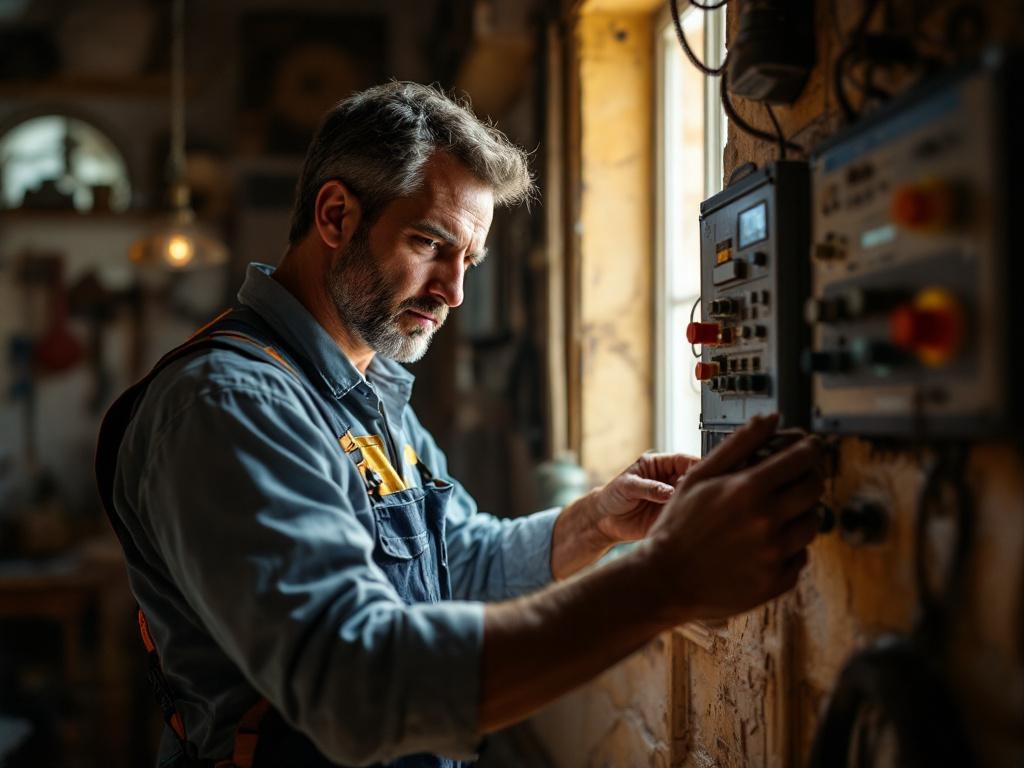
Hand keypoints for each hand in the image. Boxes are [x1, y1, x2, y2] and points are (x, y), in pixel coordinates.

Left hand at [590, 452, 699, 544]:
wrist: (603, 519)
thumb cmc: (613, 495)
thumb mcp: (627, 486)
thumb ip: (649, 488)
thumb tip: (670, 492)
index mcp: (659, 465)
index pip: (684, 461)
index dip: (697, 463)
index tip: (706, 471)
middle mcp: (669, 481)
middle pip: (693, 478)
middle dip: (698, 484)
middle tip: (699, 493)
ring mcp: (671, 499)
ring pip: (691, 497)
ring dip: (695, 502)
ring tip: (693, 507)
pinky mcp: (669, 516)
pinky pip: (683, 515)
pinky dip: (688, 517)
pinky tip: (689, 520)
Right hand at [642, 414, 825, 622]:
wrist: (665, 578)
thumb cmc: (677, 525)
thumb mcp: (700, 476)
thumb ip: (738, 444)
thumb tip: (770, 418)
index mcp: (748, 490)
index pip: (802, 459)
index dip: (811, 448)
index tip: (810, 447)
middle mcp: (766, 521)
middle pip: (815, 489)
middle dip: (811, 477)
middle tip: (797, 478)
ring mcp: (774, 554)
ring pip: (812, 523)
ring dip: (802, 512)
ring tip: (779, 512)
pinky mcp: (776, 580)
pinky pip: (801, 555)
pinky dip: (791, 546)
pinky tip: (768, 541)